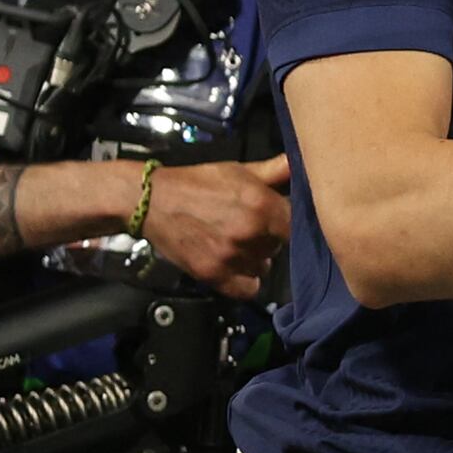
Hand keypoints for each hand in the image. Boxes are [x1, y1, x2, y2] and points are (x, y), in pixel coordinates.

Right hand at [143, 156, 291, 296]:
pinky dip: (244, 280)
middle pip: (280, 247)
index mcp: (261, 205)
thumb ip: (273, 171)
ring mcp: (232, 257)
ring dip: (256, 259)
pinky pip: (248, 289)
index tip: (281, 220)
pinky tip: (235, 265)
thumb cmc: (197, 183)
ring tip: (238, 244)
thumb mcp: (238, 170)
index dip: (290, 223)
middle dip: (269, 238)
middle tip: (251, 227)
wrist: (154, 201)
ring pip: (264, 267)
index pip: (298, 225)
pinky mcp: (215, 275)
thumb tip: (297, 163)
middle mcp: (250, 233)